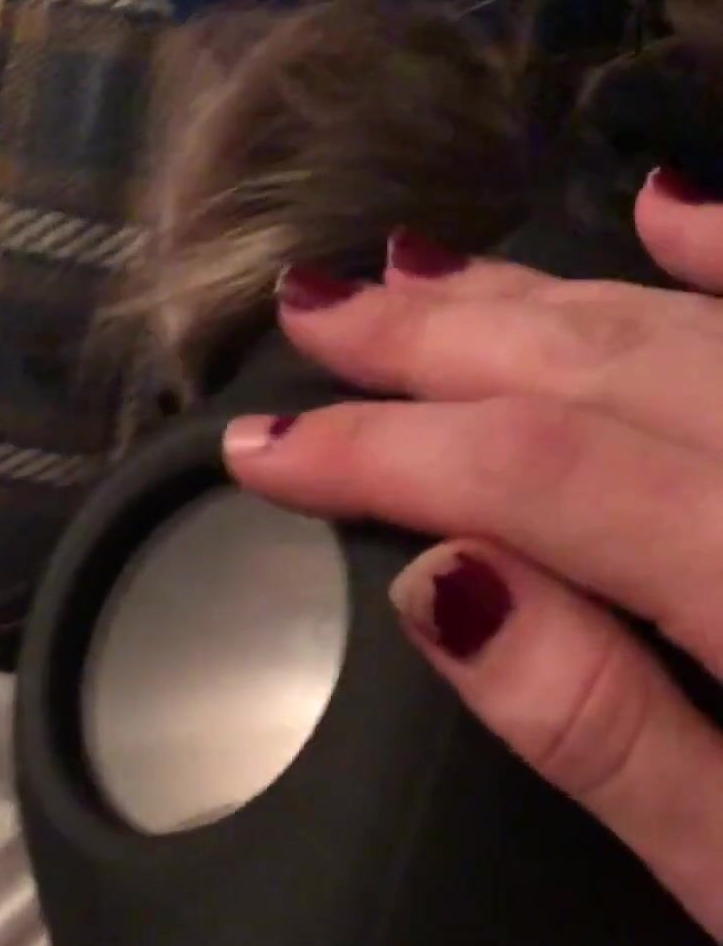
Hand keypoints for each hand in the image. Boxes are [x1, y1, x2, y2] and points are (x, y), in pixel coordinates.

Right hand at [221, 170, 722, 941]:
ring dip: (555, 298)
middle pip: (616, 371)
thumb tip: (445, 585)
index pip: (547, 481)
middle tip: (317, 319)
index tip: (266, 449)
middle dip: (450, 344)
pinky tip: (671, 216)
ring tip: (424, 280)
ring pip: (703, 331)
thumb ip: (604, 729)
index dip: (393, 451)